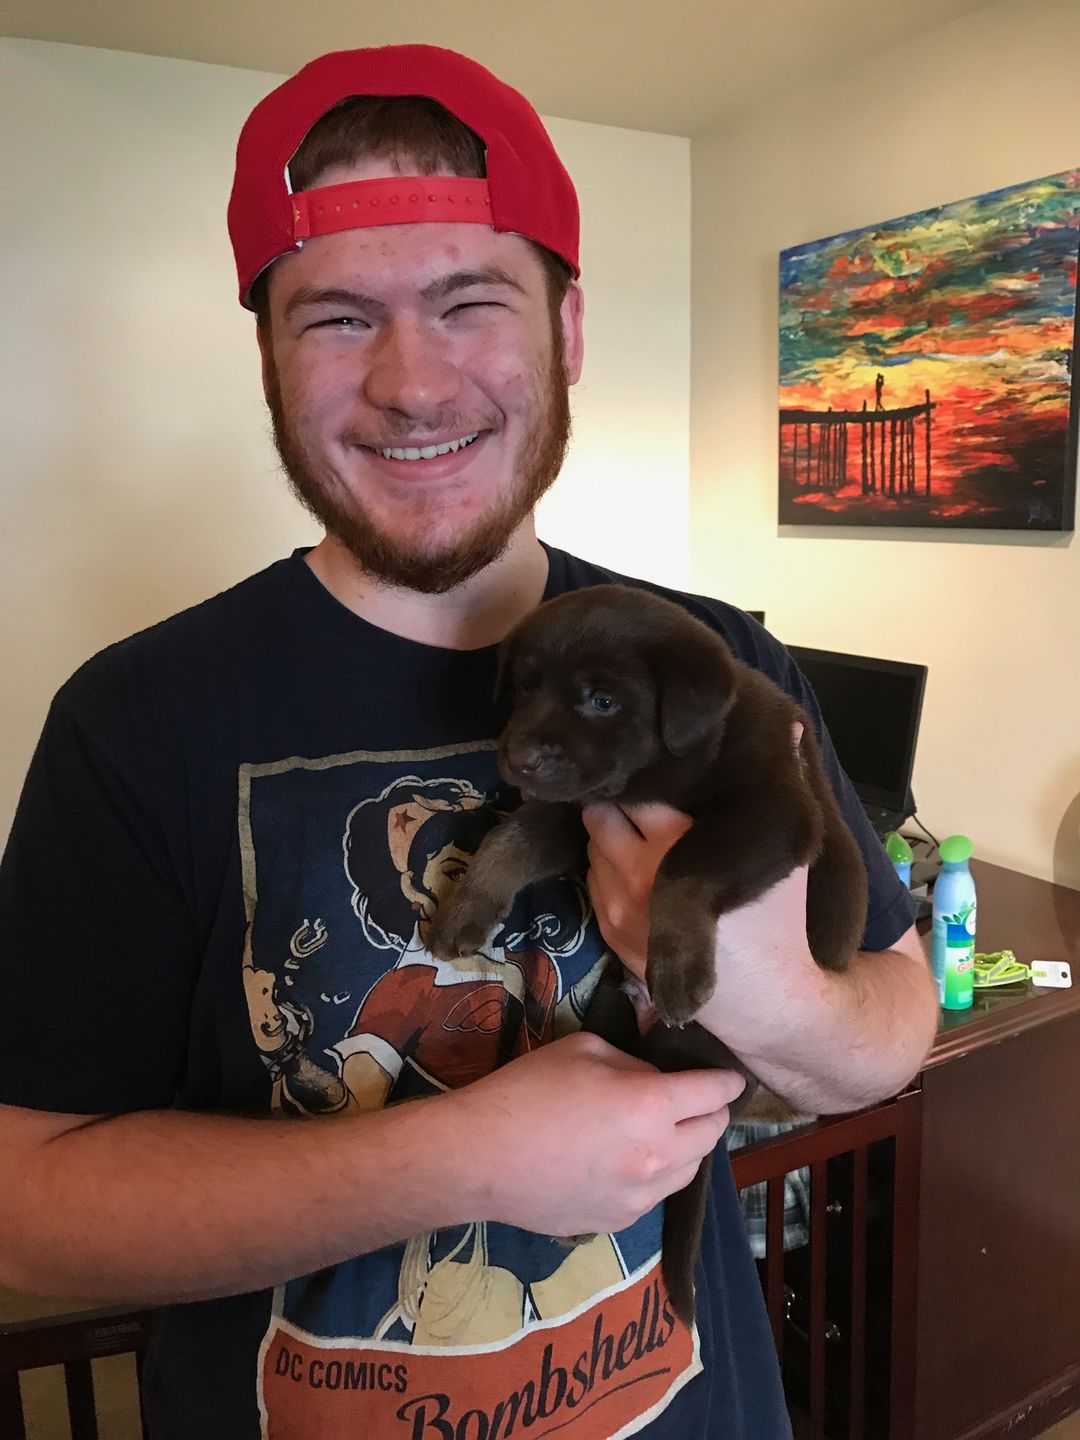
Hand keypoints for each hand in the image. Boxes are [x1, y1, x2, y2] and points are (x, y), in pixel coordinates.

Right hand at [457, 1031, 743, 1236]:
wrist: (481, 1159)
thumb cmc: (527, 1091)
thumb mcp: (585, 1049)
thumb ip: (632, 1061)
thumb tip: (654, 1076)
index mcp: (652, 1107)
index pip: (716, 1093)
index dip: (726, 1080)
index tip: (728, 1076)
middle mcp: (658, 1157)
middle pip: (713, 1134)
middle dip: (711, 1112)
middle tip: (694, 1099)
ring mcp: (641, 1197)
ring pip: (691, 1170)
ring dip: (687, 1147)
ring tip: (663, 1130)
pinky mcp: (620, 1222)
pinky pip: (656, 1195)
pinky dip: (656, 1174)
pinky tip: (627, 1160)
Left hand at [583, 723, 814, 1037]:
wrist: (772, 1003)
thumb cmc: (783, 923)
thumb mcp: (790, 848)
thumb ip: (783, 785)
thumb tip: (786, 725)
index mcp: (677, 843)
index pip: (637, 789)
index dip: (648, 776)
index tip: (660, 772)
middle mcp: (637, 873)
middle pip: (603, 813)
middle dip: (620, 804)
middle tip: (644, 801)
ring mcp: (618, 908)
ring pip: (593, 847)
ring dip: (611, 837)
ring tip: (641, 834)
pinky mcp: (611, 935)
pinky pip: (594, 881)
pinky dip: (608, 869)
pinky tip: (638, 869)